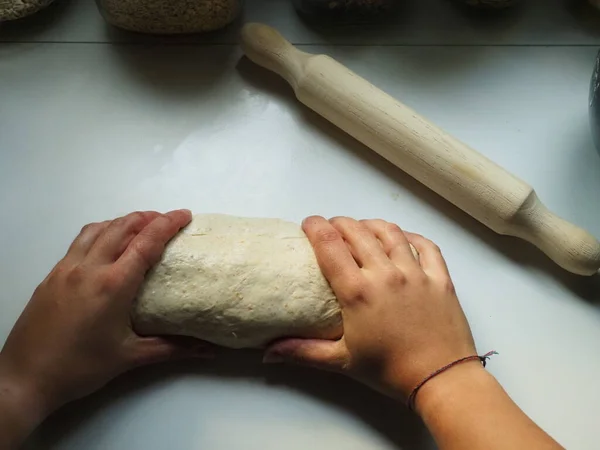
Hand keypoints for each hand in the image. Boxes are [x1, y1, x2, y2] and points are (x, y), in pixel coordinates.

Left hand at [0, 210, 211, 420]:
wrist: (25, 378)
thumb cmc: (81, 368)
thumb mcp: (131, 357)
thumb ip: (173, 348)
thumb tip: (208, 350)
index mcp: (113, 284)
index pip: (146, 242)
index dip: (168, 224)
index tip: (184, 215)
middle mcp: (89, 268)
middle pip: (122, 226)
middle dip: (147, 217)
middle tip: (166, 220)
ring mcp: (66, 269)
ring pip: (97, 229)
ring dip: (122, 221)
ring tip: (138, 227)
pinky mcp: (51, 276)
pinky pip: (80, 242)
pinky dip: (100, 233)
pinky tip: (105, 246)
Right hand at [264, 216, 476, 399]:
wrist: (441, 379)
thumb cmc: (389, 371)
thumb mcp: (342, 361)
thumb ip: (303, 352)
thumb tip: (268, 352)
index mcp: (358, 291)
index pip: (330, 245)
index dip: (316, 227)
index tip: (308, 223)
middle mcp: (385, 274)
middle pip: (357, 232)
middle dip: (339, 223)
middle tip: (331, 227)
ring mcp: (415, 272)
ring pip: (390, 233)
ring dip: (371, 225)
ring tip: (361, 228)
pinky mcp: (440, 277)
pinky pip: (425, 245)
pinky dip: (410, 236)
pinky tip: (401, 238)